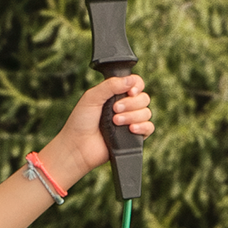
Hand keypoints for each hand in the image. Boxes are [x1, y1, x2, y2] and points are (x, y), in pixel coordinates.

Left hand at [40, 74, 158, 191]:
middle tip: (114, 110)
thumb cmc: (80, 122)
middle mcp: (125, 107)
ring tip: (115, 122)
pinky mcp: (134, 136)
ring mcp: (130, 121)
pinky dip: (143, 127)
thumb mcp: (91, 97)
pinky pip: (149, 128)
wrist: (78, 147)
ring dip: (132, 116)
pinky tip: (131, 129)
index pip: (136, 84)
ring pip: (146, 112)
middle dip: (131, 103)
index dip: (137, 86)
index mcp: (115, 94)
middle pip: (144, 98)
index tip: (130, 92)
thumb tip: (131, 80)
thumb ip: (110, 85)